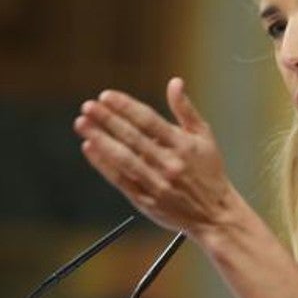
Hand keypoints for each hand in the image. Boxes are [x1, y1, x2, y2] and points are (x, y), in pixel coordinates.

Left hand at [74, 77, 239, 234]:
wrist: (215, 214)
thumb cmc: (208, 172)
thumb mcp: (204, 137)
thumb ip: (186, 110)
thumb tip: (175, 82)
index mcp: (183, 145)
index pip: (149, 120)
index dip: (126, 107)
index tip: (106, 96)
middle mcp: (169, 163)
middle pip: (132, 137)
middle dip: (107, 119)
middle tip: (88, 106)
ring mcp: (156, 183)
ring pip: (123, 158)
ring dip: (100, 139)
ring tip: (82, 123)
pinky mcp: (146, 201)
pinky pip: (120, 180)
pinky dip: (103, 164)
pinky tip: (90, 148)